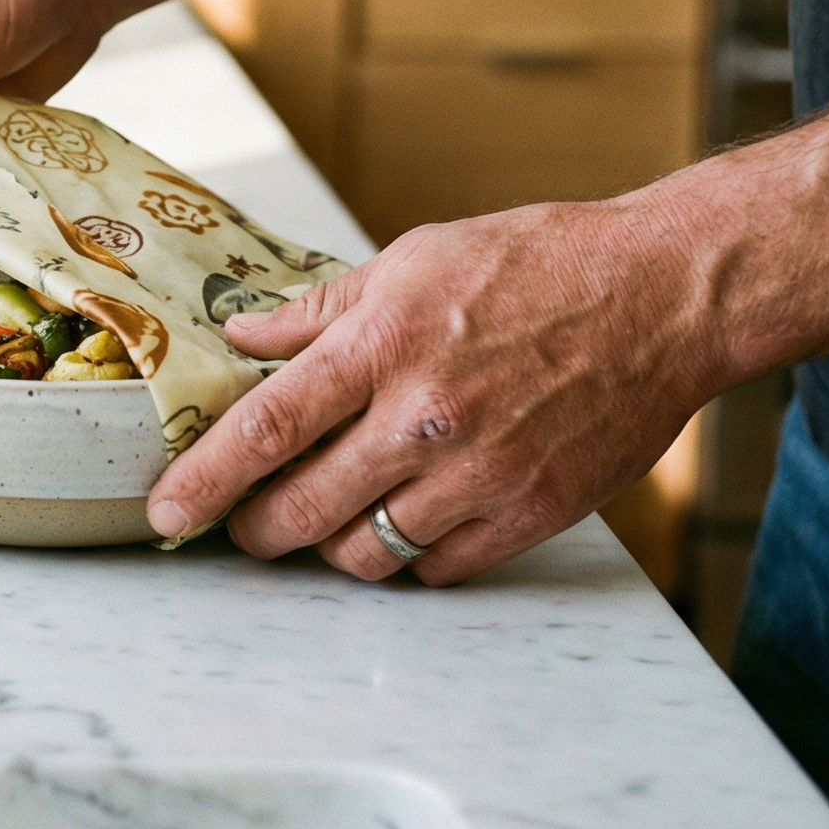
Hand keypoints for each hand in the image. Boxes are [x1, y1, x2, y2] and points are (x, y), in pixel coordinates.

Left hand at [145, 196, 728, 583]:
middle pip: (303, 510)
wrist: (661, 295)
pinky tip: (407, 519)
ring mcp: (481, 474)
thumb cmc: (535, 264)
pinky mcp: (531, 513)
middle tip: (244, 525)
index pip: (265, 429)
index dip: (203, 479)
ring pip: (366, 554)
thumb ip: (321, 311)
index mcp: (383, 345)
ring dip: (331, 547)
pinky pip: (439, 569)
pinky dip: (409, 557)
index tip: (166, 511)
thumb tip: (244, 338)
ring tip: (328, 517)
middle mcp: (424, 418)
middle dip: (255, 530)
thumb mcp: (413, 259)